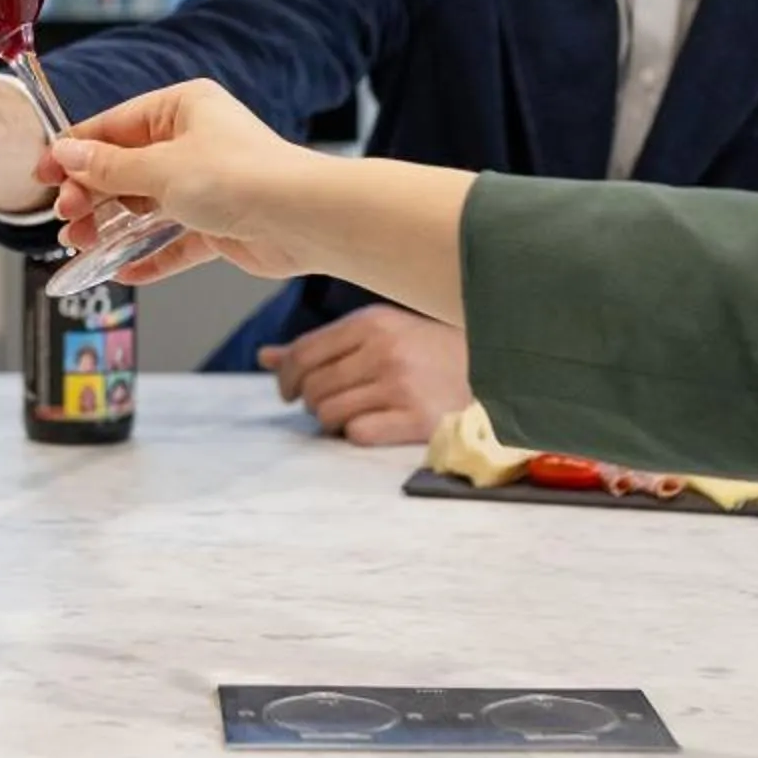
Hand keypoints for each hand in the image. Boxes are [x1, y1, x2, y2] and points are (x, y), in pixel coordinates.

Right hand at [42, 80, 318, 283]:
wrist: (304, 219)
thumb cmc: (242, 177)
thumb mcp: (160, 169)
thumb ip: (108, 168)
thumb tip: (67, 154)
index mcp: (182, 108)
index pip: (114, 127)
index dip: (75, 152)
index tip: (43, 176)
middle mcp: (194, 142)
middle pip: (125, 169)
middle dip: (91, 197)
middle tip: (66, 220)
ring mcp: (206, 184)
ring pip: (145, 207)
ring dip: (111, 228)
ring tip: (81, 245)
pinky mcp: (219, 224)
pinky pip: (172, 240)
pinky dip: (147, 255)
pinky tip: (121, 270)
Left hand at [255, 304, 469, 446]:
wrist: (492, 368)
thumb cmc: (425, 350)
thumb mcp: (377, 333)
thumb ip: (321, 345)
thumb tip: (264, 358)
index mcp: (371, 323)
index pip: (302, 353)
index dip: (285, 377)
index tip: (287, 391)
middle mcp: (383, 350)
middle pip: (311, 386)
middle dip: (309, 400)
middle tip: (325, 404)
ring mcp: (401, 385)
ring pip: (328, 413)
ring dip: (330, 421)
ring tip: (348, 414)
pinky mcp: (418, 418)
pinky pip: (358, 434)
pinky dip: (357, 434)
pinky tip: (373, 425)